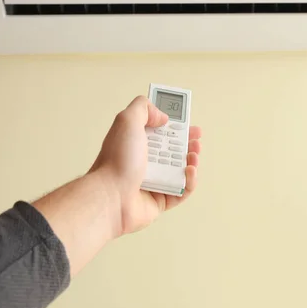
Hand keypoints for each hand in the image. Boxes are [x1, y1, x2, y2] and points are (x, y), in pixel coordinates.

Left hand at [90, 96, 201, 235]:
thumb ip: (143, 108)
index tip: (185, 121)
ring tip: (193, 154)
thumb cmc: (116, 162)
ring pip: (180, 169)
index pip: (158, 129)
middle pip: (172, 148)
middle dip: (187, 141)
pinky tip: (189, 172)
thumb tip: (162, 116)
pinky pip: (182, 191)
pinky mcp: (161, 199)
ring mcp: (153, 181)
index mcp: (135, 143)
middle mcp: (143, 161)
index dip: (173, 124)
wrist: (111, 196)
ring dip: (192, 160)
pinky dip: (190, 181)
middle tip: (195, 138)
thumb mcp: (126, 121)